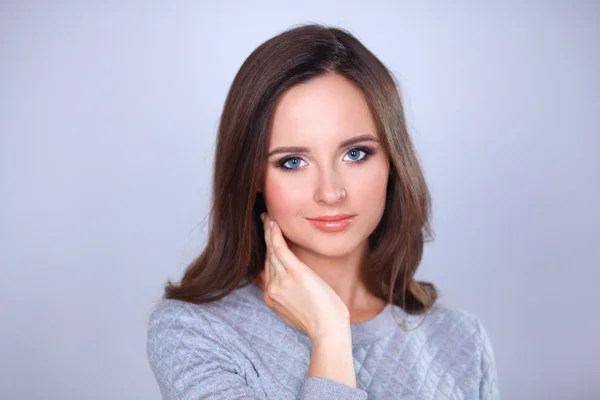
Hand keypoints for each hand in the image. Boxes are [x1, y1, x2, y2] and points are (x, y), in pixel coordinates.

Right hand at [255, 212, 350, 341]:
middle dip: (266, 239)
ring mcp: (281, 280)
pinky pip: (279, 248)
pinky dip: (275, 234)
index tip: (268, 240)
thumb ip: (288, 297)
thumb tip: (290, 287)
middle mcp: (272, 287)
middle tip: (265, 221)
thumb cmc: (321, 322)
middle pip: (269, 258)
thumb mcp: (297, 311)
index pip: (268, 269)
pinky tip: (274, 223)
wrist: (328, 329)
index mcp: (272, 297)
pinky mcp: (294, 273)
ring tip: (268, 217)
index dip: (268, 252)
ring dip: (269, 231)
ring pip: (271, 250)